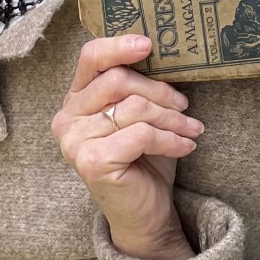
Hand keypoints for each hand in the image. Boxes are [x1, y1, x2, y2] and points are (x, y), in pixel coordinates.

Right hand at [52, 35, 200, 259]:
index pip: (91, 57)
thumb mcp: (139, 116)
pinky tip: (185, 146)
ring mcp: (75, 141)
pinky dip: (170, 139)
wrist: (143, 214)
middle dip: (161, 92)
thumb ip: (137, 87)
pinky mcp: (92, 162)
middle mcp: (67, 118)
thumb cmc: (143, 160)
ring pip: (134, 108)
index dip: (119, 46)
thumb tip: (162, 51)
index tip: (150, 44)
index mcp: (75, 99)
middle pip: (119, 81)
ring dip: (172, 118)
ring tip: (191, 129)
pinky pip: (141, 134)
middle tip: (185, 106)